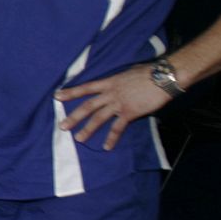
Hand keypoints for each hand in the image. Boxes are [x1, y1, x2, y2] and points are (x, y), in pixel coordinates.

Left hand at [54, 65, 171, 150]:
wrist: (163, 77)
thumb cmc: (149, 72)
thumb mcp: (128, 72)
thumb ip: (119, 80)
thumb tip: (118, 83)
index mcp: (110, 82)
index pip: (86, 87)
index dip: (71, 92)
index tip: (57, 96)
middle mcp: (111, 93)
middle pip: (88, 106)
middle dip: (74, 116)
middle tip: (62, 126)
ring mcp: (119, 103)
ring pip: (99, 118)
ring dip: (88, 129)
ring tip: (79, 139)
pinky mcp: (130, 112)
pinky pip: (118, 128)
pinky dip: (112, 138)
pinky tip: (106, 147)